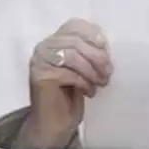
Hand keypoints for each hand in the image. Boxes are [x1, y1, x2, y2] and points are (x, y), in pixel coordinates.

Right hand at [17, 18, 111, 148]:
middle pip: (76, 41)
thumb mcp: (83, 66)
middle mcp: (44, 46)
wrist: (55, 123)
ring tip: (101, 82)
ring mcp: (39, 60)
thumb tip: (105, 44)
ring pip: (72, 55)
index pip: (74, 25)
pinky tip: (90, 92)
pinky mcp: (40, 76)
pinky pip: (68, 73)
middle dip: (97, 56)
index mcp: (54, 39)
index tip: (106, 50)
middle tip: (108, 73)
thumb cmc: (72, 94)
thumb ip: (88, 51)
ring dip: (92, 70)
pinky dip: (84, 82)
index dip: (93, 35)